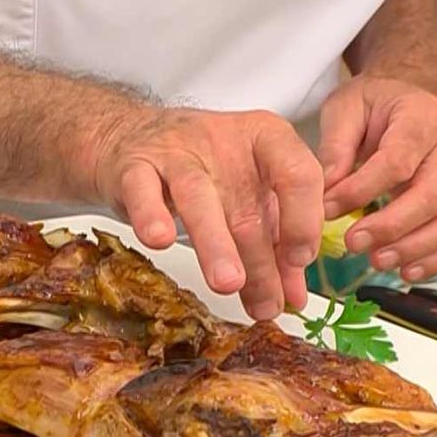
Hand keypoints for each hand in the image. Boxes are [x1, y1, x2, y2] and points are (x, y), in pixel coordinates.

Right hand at [94, 108, 323, 319]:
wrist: (132, 133)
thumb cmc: (200, 166)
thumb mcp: (246, 196)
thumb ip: (273, 243)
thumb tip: (292, 298)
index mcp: (265, 139)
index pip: (298, 173)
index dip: (304, 221)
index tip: (299, 260)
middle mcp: (223, 141)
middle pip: (247, 203)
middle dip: (260, 260)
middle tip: (267, 303)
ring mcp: (176, 152)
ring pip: (198, 195)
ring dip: (215, 243)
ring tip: (228, 283)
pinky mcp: (134, 166)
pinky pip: (142, 189)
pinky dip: (151, 214)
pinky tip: (160, 240)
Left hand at [318, 75, 436, 282]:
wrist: (405, 100)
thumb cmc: (373, 105)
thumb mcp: (346, 108)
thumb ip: (336, 145)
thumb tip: (326, 188)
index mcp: (422, 118)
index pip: (398, 160)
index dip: (361, 190)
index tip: (327, 208)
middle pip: (432, 195)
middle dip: (391, 226)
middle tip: (353, 243)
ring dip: (416, 248)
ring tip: (377, 261)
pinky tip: (406, 270)